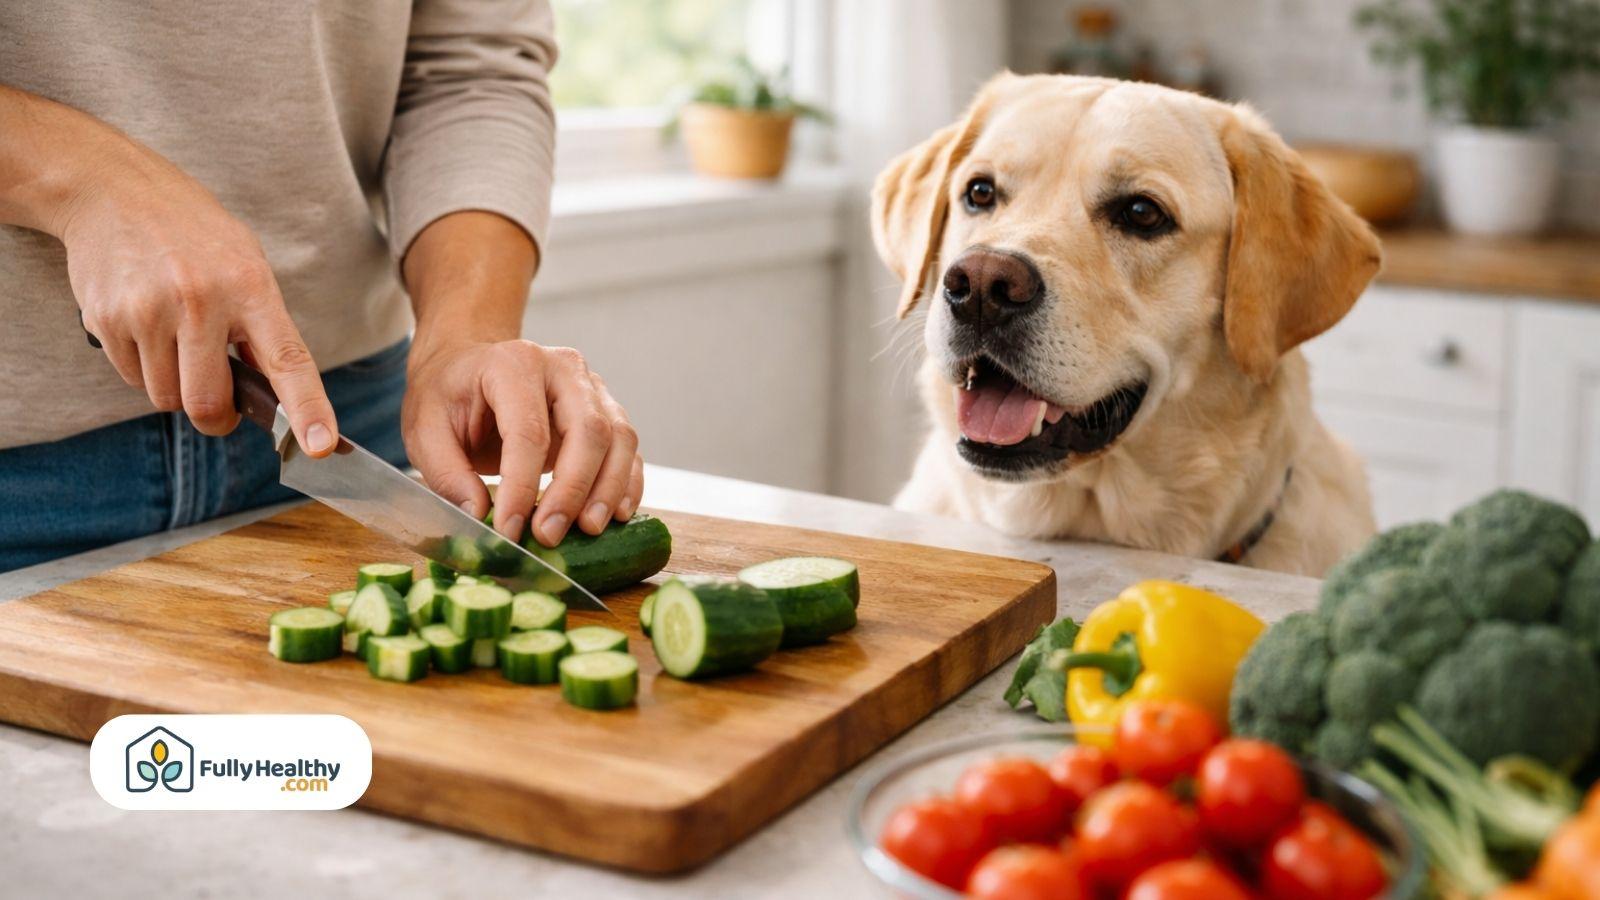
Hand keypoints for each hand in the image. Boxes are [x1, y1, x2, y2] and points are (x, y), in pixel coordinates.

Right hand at [59, 144, 336, 455]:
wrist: (114, 190)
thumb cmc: (193, 235)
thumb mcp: (245, 263)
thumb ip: (262, 327)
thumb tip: (275, 395)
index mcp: (250, 287)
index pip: (288, 360)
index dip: (307, 408)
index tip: (320, 446)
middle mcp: (200, 300)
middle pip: (207, 403)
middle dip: (215, 418)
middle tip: (219, 405)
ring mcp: (148, 310)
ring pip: (165, 398)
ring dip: (174, 386)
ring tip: (175, 337)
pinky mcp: (106, 319)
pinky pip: (131, 377)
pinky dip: (142, 366)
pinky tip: (144, 323)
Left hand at [402, 339, 642, 546]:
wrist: (470, 366)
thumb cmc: (448, 395)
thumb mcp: (424, 429)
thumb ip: (447, 473)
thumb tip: (478, 516)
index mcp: (513, 364)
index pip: (528, 431)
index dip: (521, 486)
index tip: (509, 530)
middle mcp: (562, 369)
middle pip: (588, 430)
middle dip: (574, 490)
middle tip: (551, 535)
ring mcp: (592, 388)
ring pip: (619, 438)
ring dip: (609, 490)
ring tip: (589, 530)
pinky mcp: (606, 411)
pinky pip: (628, 448)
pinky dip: (627, 483)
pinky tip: (616, 515)